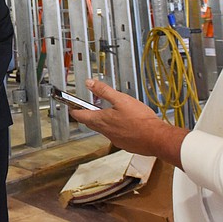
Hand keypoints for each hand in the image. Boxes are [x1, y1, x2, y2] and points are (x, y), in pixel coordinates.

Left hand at [70, 79, 188, 167]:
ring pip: (103, 130)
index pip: (81, 115)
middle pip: (90, 123)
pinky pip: (115, 136)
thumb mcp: (121, 99)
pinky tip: (124, 125)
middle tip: (85, 109)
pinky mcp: (125, 144)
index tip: (71, 107)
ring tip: (107, 114)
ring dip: (102, 122)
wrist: (157, 138)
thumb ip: (104, 90)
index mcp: (102, 120)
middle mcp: (106, 131)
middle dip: (86, 116)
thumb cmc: (141, 120)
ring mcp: (115, 139)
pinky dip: (115, 129)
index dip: (74, 110)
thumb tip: (89, 82)